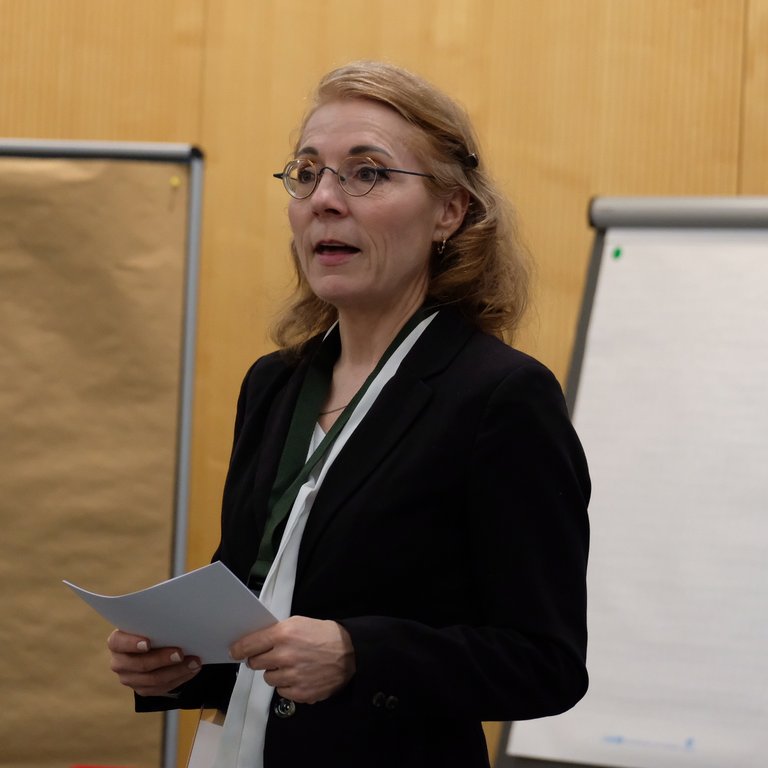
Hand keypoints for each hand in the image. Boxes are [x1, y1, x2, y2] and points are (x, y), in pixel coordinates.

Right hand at [107, 629, 200, 696]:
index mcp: (117, 642)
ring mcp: (130, 678)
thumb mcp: (148, 622)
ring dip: (177, 671)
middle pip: (140, 664)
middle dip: (162, 659)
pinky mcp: (142, 689)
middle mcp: (119, 662)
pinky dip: (179, 678)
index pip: (119, 642)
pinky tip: (192, 670)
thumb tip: (178, 616)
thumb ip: (155, 621)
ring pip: (153, 680)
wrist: (153, 645)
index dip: (132, 643)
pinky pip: (161, 688)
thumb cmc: (152, 629)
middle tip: (180, 653)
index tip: (148, 643)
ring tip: (194, 662)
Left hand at [230, 616, 354, 703]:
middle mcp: (284, 656)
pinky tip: (300, 675)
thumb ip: (276, 631)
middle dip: (260, 659)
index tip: (234, 651)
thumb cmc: (324, 634)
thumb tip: (255, 641)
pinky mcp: (299, 692)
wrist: (349, 653)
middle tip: (271, 655)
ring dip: (275, 672)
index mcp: (283, 634)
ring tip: (291, 665)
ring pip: (268, 678)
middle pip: (255, 663)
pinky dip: (287, 684)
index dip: (239, 649)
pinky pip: (281, 691)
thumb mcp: (299, 622)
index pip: (249, 644)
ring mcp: (291, 676)